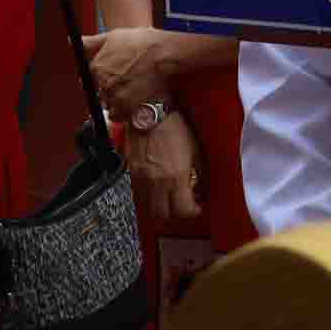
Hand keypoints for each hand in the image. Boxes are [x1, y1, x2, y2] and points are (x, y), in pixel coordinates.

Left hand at [89, 26, 174, 114]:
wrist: (164, 53)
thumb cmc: (141, 43)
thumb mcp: (113, 36)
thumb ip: (90, 42)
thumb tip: (70, 42)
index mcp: (96, 68)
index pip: (89, 80)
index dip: (99, 78)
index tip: (110, 75)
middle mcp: (103, 84)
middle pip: (99, 93)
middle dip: (107, 89)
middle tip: (123, 80)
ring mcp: (116, 97)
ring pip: (108, 104)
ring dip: (115, 100)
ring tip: (130, 89)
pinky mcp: (128, 107)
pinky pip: (117, 115)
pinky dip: (121, 111)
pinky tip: (130, 100)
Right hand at [127, 103, 203, 230]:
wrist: (148, 113)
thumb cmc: (173, 126)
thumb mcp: (195, 149)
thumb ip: (197, 171)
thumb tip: (198, 185)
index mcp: (175, 177)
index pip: (184, 210)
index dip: (193, 212)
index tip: (196, 207)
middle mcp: (156, 183)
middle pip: (163, 215)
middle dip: (174, 215)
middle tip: (182, 206)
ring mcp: (141, 180)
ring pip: (148, 207)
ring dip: (160, 206)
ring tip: (169, 196)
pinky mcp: (131, 174)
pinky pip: (139, 194)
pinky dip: (149, 195)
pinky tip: (156, 185)